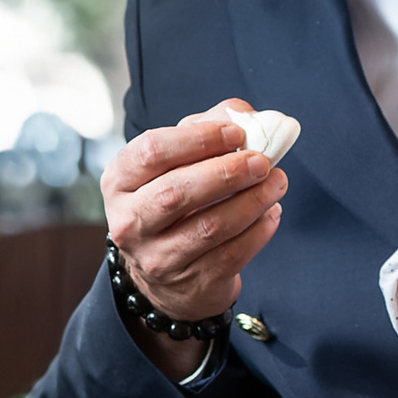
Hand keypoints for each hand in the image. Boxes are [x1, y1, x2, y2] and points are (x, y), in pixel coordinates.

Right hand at [100, 104, 285, 373]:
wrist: (168, 277)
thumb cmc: (175, 203)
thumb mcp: (176, 163)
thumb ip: (205, 129)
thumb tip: (246, 113)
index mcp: (120, 182)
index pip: (153, 151)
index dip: (199, 138)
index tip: (236, 133)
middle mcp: (130, 222)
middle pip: (177, 192)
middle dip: (227, 172)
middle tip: (262, 161)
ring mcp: (157, 258)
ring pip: (210, 227)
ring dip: (252, 201)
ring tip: (277, 183)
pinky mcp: (190, 283)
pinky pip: (232, 254)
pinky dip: (259, 230)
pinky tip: (271, 212)